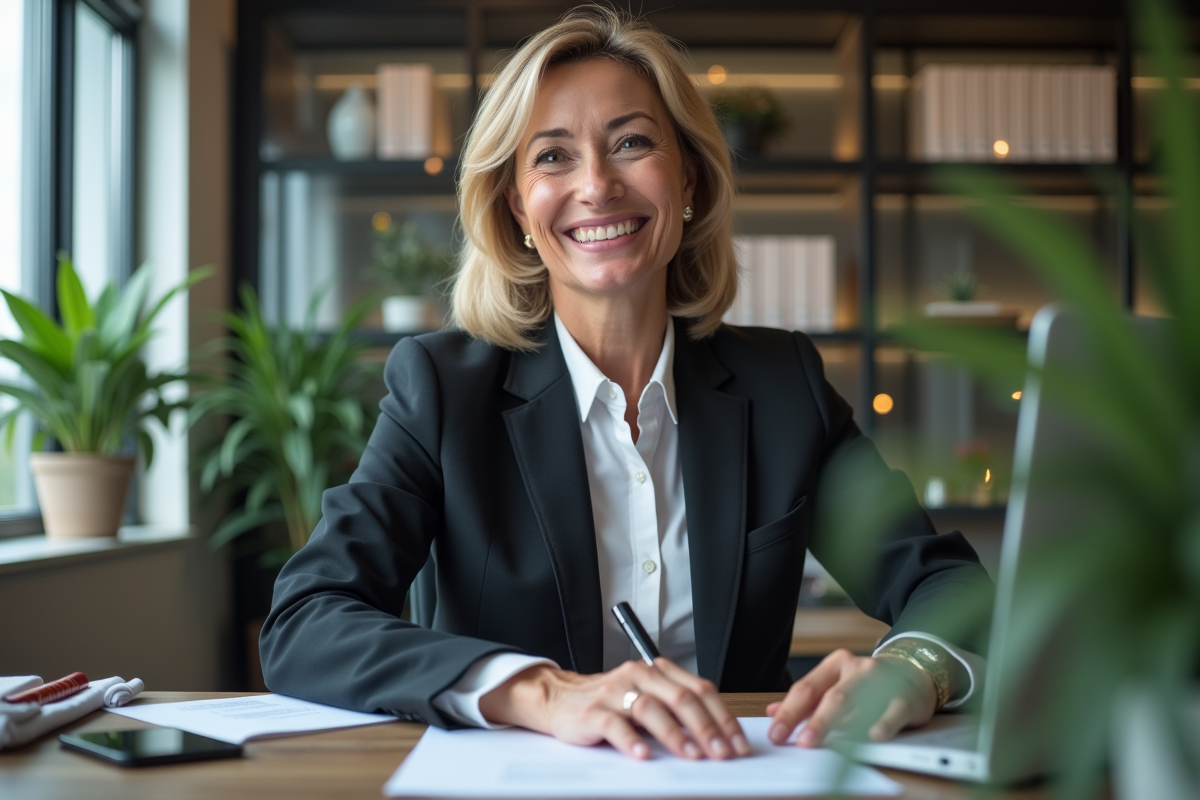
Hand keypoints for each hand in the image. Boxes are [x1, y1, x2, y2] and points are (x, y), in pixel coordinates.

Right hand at [479, 658, 750, 760]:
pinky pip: (615, 725)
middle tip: (721, 753)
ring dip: (674, 733)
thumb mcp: (647, 698)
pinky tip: (644, 755)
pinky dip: (631, 741)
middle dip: (706, 727)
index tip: (737, 743)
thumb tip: (719, 737)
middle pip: (680, 697)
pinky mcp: (593, 712)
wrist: (561, 698)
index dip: (723, 717)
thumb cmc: (611, 702)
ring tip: (690, 754)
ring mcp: (615, 693)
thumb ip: (677, 710)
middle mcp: (638, 675)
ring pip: (651, 708)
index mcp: (657, 671)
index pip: (700, 689)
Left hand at [766, 649, 936, 746]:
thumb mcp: (835, 683)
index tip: (775, 733)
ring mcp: (882, 681)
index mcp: (835, 664)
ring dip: (843, 726)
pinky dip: (882, 724)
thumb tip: (772, 712)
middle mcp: (857, 668)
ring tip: (829, 744)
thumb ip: (807, 700)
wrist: (914, 672)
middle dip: (814, 721)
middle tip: (801, 742)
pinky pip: (892, 712)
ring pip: (860, 704)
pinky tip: (872, 736)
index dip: (789, 712)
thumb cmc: (867, 684)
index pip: (806, 688)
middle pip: (832, 697)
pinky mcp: (904, 698)